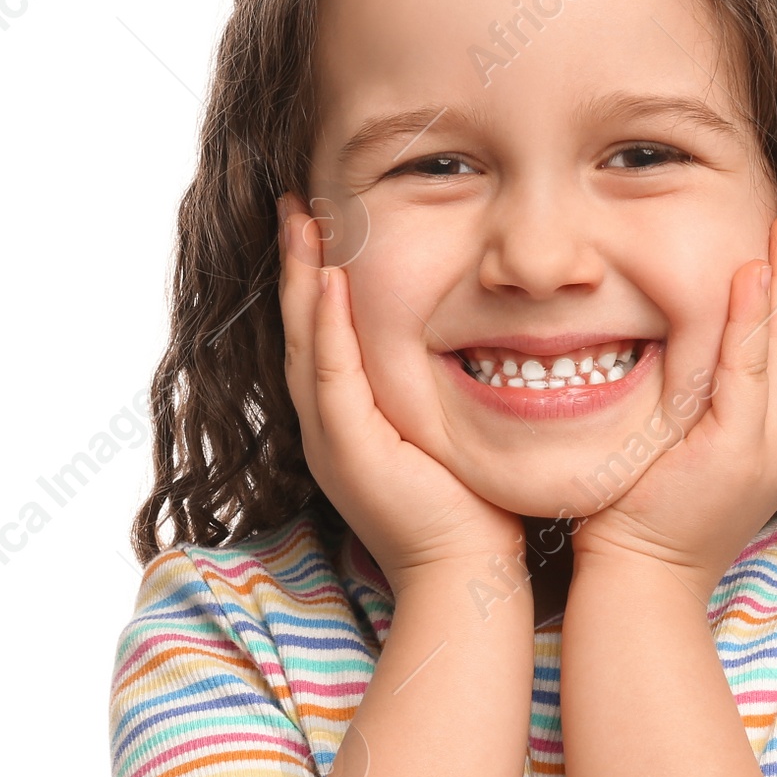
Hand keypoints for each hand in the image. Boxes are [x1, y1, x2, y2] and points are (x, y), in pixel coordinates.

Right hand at [277, 194, 523, 591]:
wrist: (467, 573)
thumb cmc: (475, 509)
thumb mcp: (451, 432)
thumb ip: (447, 387)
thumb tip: (481, 338)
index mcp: (349, 421)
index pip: (323, 334)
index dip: (317, 277)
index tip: (320, 222)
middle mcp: (328, 426)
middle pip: (301, 328)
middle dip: (297, 263)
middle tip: (294, 202)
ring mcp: (330, 439)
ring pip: (305, 342)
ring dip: (302, 279)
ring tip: (300, 220)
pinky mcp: (347, 451)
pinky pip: (330, 375)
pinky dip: (328, 325)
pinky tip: (331, 280)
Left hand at [570, 206, 776, 599]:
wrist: (642, 584)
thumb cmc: (641, 520)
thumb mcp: (674, 451)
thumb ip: (688, 405)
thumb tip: (671, 352)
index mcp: (770, 438)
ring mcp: (767, 446)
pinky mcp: (739, 451)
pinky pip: (750, 372)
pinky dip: (752, 322)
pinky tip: (752, 276)